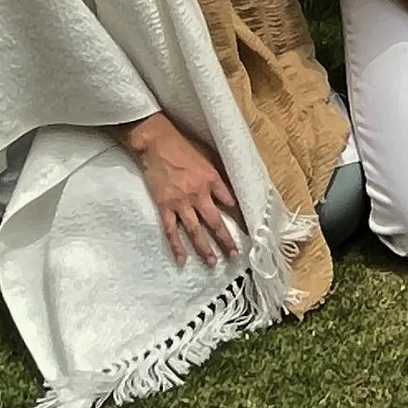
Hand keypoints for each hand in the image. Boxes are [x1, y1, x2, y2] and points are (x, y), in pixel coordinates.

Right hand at [124, 113, 244, 267]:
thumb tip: (231, 186)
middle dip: (226, 240)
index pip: (231, 203)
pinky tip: (181, 260)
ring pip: (195, 231)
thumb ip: (218, 173)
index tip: (249, 230)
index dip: (241, 216)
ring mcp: (181, 203)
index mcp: (213, 180)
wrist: (158, 144)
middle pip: (215, 222)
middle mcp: (199, 195)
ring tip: (212, 263)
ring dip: (204, 249)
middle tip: (234, 256)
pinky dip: (176, 247)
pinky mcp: (165, 207)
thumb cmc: (184, 146)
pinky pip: (171, 231)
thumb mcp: (209, 155)